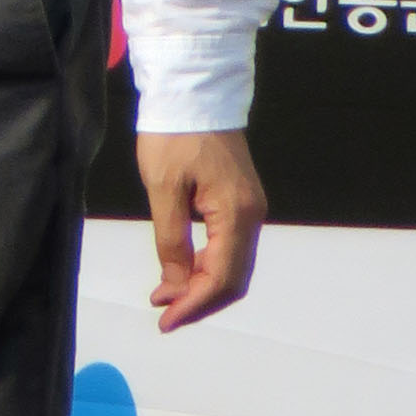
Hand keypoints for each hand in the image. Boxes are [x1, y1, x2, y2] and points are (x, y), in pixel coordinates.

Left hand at [133, 129, 265, 330]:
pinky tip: (179, 271)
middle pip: (232, 279)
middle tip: (163, 315)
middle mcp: (252, 216)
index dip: (193, 304)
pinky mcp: (240, 202)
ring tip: (164, 296)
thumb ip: (171, 240)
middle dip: (198, 301)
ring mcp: (249, 209)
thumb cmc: (174, 135)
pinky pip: (228, 247)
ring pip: (231, 265)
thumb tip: (174, 285)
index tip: (165, 321)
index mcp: (236, 214)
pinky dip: (205, 265)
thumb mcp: (163, 189)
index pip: (220, 278)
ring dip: (200, 285)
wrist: (194, 94)